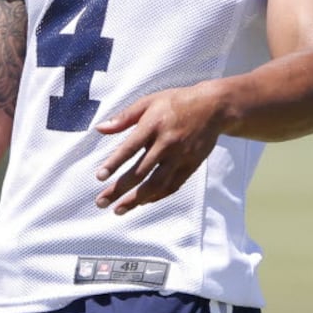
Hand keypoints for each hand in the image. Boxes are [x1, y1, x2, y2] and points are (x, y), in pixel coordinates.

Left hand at [93, 84, 224, 214]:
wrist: (213, 107)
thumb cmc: (177, 102)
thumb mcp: (149, 102)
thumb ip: (124, 117)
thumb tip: (100, 129)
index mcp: (154, 124)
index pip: (130, 148)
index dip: (114, 164)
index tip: (99, 177)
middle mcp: (167, 142)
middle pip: (141, 171)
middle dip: (119, 189)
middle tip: (101, 202)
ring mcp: (181, 156)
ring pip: (157, 183)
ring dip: (136, 199)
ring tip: (118, 210)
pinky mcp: (191, 165)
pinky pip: (173, 185)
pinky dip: (157, 196)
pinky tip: (142, 202)